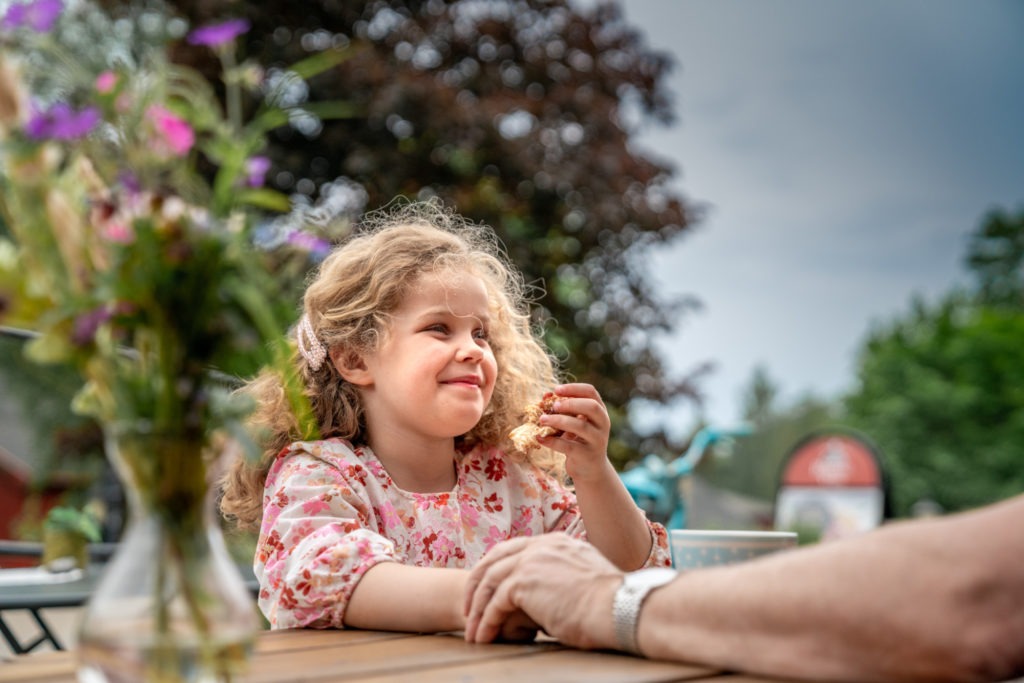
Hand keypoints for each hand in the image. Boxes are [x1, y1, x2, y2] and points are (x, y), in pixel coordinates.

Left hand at [463, 534, 622, 648]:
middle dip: (477, 583)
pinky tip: (483, 637)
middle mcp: (541, 546)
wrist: (618, 607)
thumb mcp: (587, 576)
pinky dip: (485, 622)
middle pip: (495, 559)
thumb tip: (563, 589)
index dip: (498, 567)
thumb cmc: (611, 602)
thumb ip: (568, 574)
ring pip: (490, 582)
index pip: (516, 548)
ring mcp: (530, 562)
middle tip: (469, 607)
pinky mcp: (523, 584)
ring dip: (477, 609)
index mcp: (556, 542)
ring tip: (472, 630)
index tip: (488, 586)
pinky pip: (494, 604)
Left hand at [537, 383, 611, 481]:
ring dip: (558, 420)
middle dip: (570, 403)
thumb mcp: (575, 423)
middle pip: (591, 407)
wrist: (591, 470)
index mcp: (600, 411)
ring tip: (542, 419)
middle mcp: (602, 424)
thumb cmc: (579, 440)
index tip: (556, 390)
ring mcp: (596, 440)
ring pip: (580, 426)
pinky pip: (568, 446)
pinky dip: (551, 441)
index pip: (591, 392)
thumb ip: (564, 410)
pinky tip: (540, 438)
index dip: (573, 388)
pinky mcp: (586, 455)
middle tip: (554, 405)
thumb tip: (545, 396)